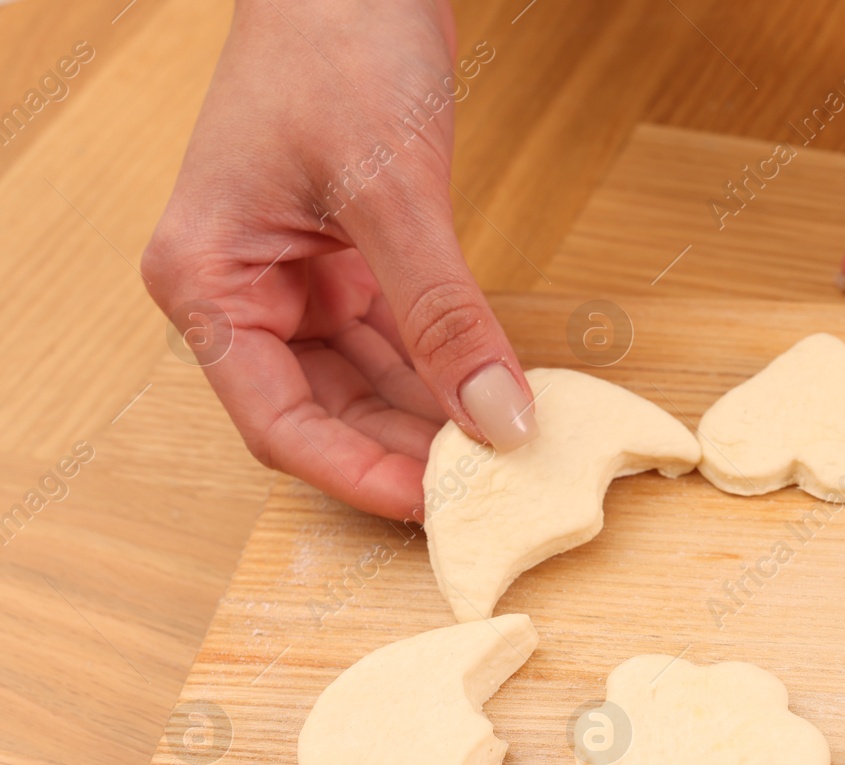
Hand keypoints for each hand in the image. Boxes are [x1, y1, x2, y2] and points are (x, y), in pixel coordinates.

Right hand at [142, 0, 534, 521]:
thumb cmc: (334, 43)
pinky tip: (497, 398)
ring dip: (433, 420)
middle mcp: (245, 293)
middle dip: (407, 452)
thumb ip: (444, 315)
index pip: (280, 422)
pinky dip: (446, 372)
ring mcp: (299, 282)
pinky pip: (398, 344)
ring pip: (369, 388)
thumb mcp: (392, 192)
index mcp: (209, 282)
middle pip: (327, 415)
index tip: (436, 507)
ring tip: (505, 455)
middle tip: (490, 490)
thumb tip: (498, 417)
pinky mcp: (351, 266)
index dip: (358, 475)